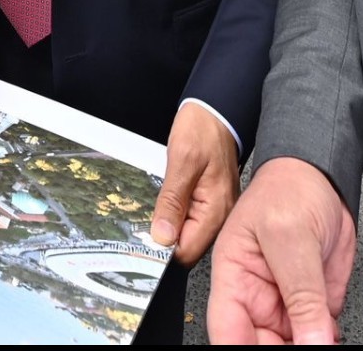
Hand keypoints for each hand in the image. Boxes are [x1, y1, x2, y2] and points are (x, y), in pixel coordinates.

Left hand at [151, 103, 241, 265]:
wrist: (215, 112)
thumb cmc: (203, 130)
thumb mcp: (182, 161)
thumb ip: (172, 201)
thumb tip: (161, 236)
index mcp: (216, 210)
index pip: (187, 252)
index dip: (163, 251)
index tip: (141, 241)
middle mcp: (221, 216)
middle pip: (187, 246)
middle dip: (164, 239)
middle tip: (142, 223)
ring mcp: (217, 210)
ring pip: (187, 234)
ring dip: (168, 226)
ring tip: (153, 210)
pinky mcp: (211, 203)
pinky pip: (190, 219)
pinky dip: (174, 214)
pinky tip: (166, 202)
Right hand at [208, 157, 357, 344]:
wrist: (322, 178)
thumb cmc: (288, 189)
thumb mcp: (291, 238)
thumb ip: (302, 295)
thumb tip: (312, 343)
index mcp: (233, 278)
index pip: (227, 332)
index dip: (240, 350)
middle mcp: (256, 296)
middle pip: (259, 345)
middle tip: (311, 345)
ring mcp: (286, 303)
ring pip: (294, 344)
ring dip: (310, 346)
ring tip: (324, 342)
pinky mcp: (313, 305)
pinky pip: (319, 337)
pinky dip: (328, 342)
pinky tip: (335, 338)